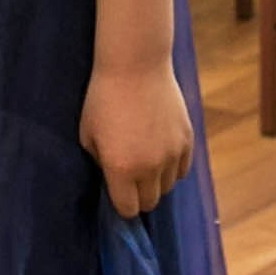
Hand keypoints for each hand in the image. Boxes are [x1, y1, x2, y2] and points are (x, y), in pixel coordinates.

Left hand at [79, 60, 193, 217]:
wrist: (135, 66)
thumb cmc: (103, 97)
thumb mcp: (87, 132)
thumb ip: (99, 161)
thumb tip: (109, 176)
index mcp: (120, 168)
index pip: (127, 208)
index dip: (121, 204)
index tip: (116, 193)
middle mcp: (150, 168)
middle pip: (150, 202)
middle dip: (138, 195)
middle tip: (128, 178)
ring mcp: (172, 156)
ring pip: (168, 187)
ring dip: (156, 181)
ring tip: (144, 161)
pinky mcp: (188, 142)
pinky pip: (182, 170)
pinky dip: (172, 168)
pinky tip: (160, 153)